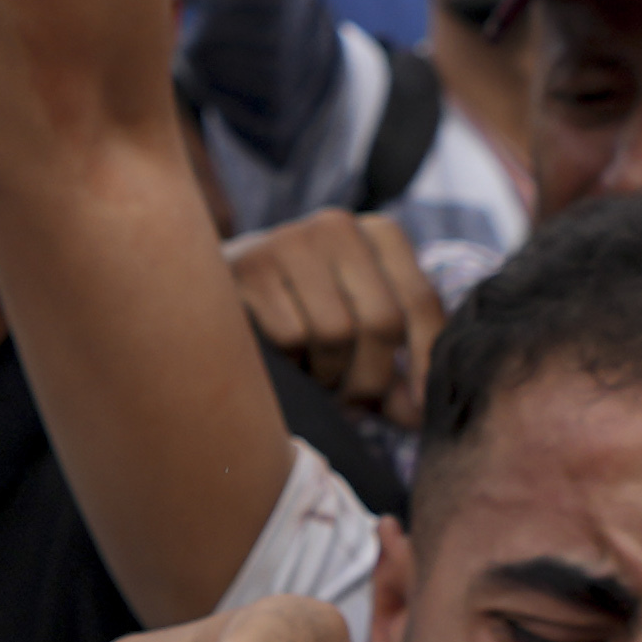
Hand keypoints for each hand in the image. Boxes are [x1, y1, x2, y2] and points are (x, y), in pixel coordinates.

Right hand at [224, 208, 442, 423]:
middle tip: (354, 402)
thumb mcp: (360, 330)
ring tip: (315, 374)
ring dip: (328, 373)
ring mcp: (292, 241)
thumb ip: (394, 371)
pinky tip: (284, 359)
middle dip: (372, 378)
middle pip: (381, 321)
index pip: (420, 299)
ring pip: (335, 333)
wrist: (215, 285)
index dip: (426, 361)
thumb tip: (418, 415)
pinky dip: (292, 363)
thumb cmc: (306, 312)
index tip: (422, 408)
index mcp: (379, 234)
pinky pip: (291, 336)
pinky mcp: (251, 266)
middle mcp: (340, 226)